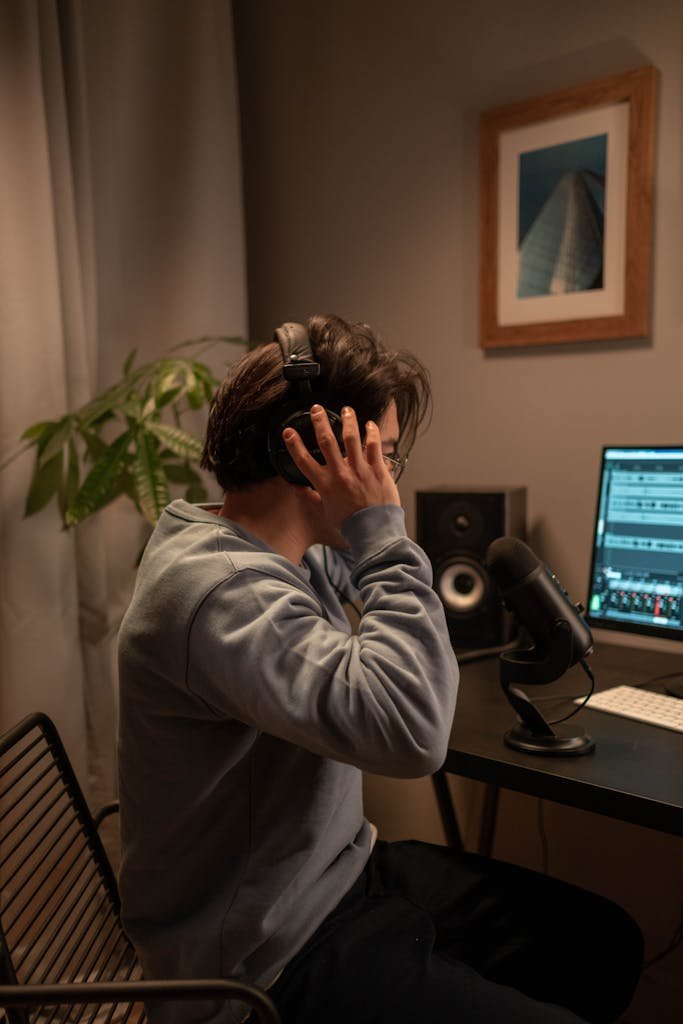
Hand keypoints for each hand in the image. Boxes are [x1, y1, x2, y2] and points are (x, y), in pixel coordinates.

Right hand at [283, 405, 399, 529]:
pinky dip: (371, 433)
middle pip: (326, 442)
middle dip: (320, 422)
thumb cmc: (349, 523)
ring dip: (348, 421)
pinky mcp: (377, 470)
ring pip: (351, 438)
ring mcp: (359, 470)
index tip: (288, 431)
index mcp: (325, 484)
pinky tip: (369, 424)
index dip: (294, 444)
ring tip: (346, 410)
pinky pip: (374, 446)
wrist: (374, 531)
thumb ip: (309, 497)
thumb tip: (296, 488)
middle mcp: (340, 474)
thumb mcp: (323, 512)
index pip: (304, 460)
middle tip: (317, 409)